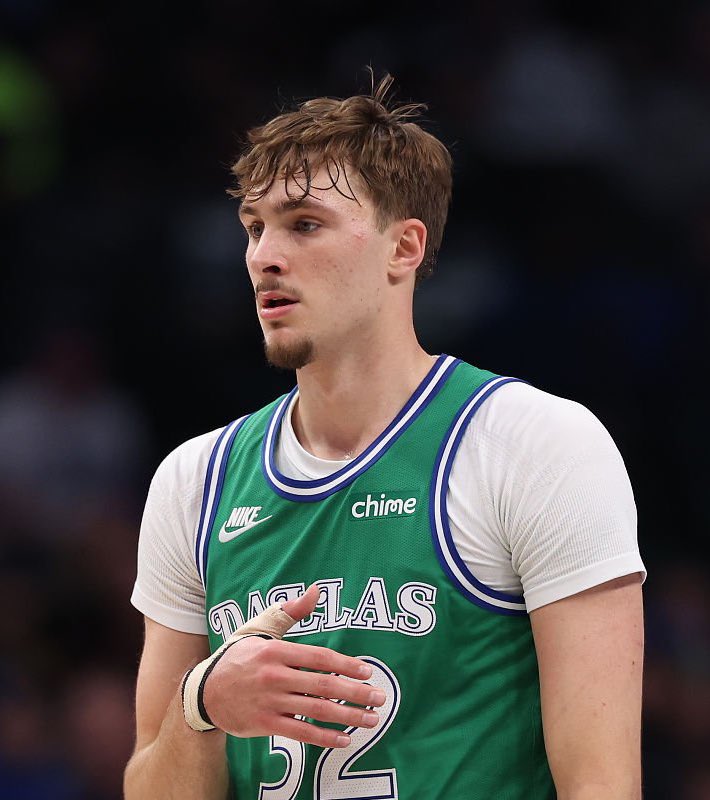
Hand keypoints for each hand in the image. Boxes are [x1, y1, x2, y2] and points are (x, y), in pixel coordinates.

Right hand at [202, 583, 384, 747]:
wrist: (205, 691)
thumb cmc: (239, 655)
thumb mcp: (260, 628)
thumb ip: (290, 612)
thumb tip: (316, 590)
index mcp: (276, 651)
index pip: (319, 658)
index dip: (346, 665)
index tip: (368, 672)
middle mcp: (274, 677)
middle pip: (323, 686)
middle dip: (356, 693)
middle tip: (380, 699)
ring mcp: (270, 703)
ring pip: (316, 712)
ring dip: (348, 717)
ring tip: (371, 719)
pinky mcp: (265, 725)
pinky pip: (301, 733)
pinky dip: (325, 737)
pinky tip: (344, 739)